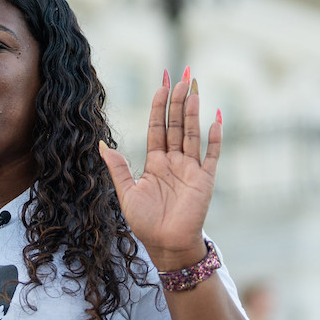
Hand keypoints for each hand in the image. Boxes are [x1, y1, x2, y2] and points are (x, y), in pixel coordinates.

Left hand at [99, 69, 221, 269]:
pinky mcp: (205, 180)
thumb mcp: (126, 193)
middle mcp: (174, 161)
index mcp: (155, 162)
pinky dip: (215, 138)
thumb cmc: (145, 223)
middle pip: (176, 123)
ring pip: (192, 133)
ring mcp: (191, 169)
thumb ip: (118, 168)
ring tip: (192, 87)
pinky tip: (217, 119)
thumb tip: (102, 145)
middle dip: (177, 99)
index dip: (159, 105)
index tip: (161, 82)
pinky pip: (212, 155)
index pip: (157, 126)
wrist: (165, 245)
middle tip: (180, 73)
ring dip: (192, 111)